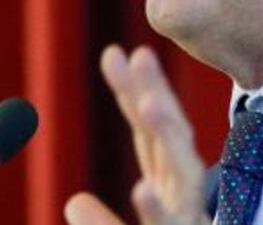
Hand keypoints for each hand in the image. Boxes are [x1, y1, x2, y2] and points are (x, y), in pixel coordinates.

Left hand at [63, 45, 207, 224]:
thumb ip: (101, 221)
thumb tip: (75, 202)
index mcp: (168, 189)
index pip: (148, 135)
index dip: (133, 93)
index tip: (114, 54)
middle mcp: (183, 196)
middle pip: (168, 137)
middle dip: (157, 94)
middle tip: (142, 55)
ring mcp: (187, 217)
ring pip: (183, 170)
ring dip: (168, 134)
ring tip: (150, 103)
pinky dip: (156, 209)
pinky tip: (141, 190)